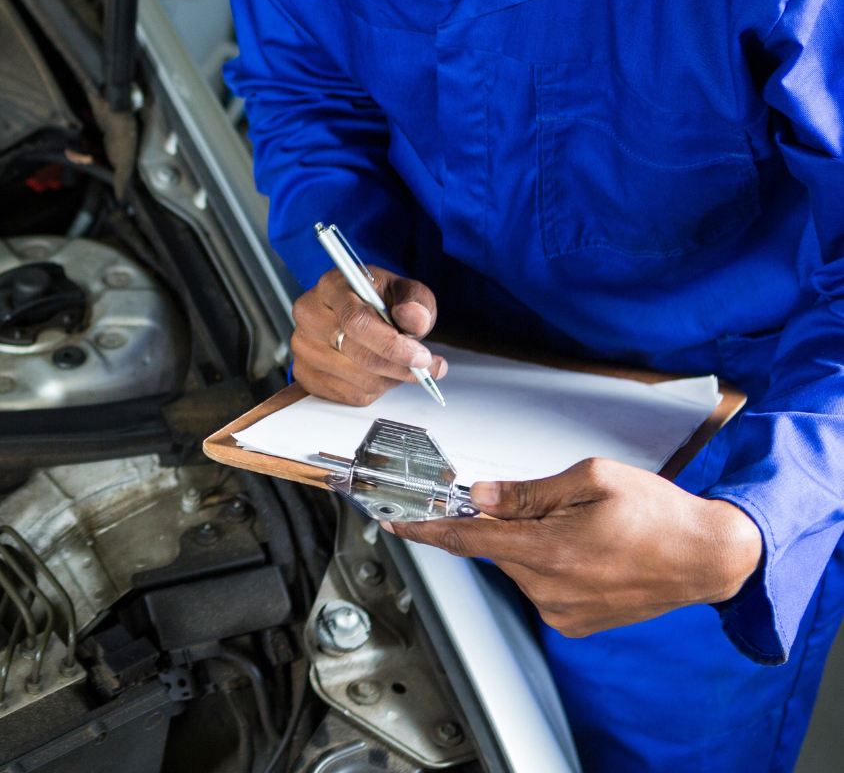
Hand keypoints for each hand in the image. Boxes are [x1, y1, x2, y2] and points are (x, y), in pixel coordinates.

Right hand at [290, 266, 447, 404]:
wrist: (355, 313)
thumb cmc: (377, 300)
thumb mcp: (403, 290)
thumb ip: (415, 301)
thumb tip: (415, 320)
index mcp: (331, 287)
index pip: (356, 321)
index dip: (391, 344)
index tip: (421, 357)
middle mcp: (309, 315)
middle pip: (359, 354)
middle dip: (400, 367)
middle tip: (427, 367)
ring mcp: (303, 347)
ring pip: (360, 380)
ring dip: (390, 379)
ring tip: (399, 364)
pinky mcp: (305, 374)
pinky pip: (351, 396)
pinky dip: (375, 390)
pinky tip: (379, 372)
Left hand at [390, 458, 763, 636]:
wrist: (707, 557)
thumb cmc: (658, 513)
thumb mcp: (591, 479)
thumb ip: (527, 492)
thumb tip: (480, 496)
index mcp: (549, 549)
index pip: (466, 538)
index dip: (426, 528)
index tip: (395, 522)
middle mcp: (550, 588)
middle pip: (496, 547)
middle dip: (507, 523)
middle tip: (552, 508)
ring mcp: (561, 611)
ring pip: (518, 566)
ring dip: (534, 545)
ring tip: (585, 533)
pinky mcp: (573, 624)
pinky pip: (540, 586)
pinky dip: (550, 566)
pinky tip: (588, 555)